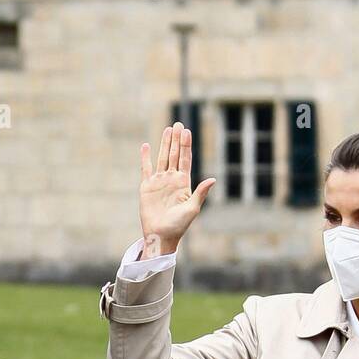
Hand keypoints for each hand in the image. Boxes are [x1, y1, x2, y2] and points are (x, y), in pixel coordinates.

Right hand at [138, 121, 215, 256]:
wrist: (161, 235)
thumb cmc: (179, 226)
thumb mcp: (192, 209)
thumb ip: (201, 193)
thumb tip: (213, 179)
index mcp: (183, 184)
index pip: (185, 160)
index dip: (186, 146)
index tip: (187, 131)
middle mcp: (172, 180)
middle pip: (175, 155)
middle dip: (177, 140)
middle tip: (179, 123)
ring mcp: (159, 182)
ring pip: (162, 158)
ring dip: (165, 144)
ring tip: (168, 129)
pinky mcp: (147, 186)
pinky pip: (146, 168)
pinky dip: (145, 157)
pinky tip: (146, 146)